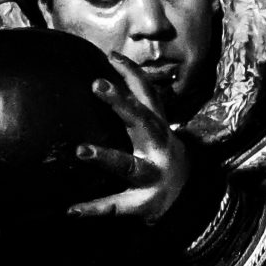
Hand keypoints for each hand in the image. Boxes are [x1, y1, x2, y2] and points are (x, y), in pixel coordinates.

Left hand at [65, 55, 191, 223]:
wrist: (195, 202)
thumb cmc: (163, 159)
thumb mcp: (158, 133)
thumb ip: (139, 112)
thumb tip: (108, 80)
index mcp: (159, 130)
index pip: (148, 96)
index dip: (132, 75)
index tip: (111, 56)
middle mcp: (159, 148)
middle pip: (142, 122)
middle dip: (122, 103)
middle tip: (97, 84)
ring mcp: (152, 177)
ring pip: (130, 166)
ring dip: (107, 157)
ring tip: (80, 151)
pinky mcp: (142, 204)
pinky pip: (115, 205)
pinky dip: (93, 207)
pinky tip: (70, 209)